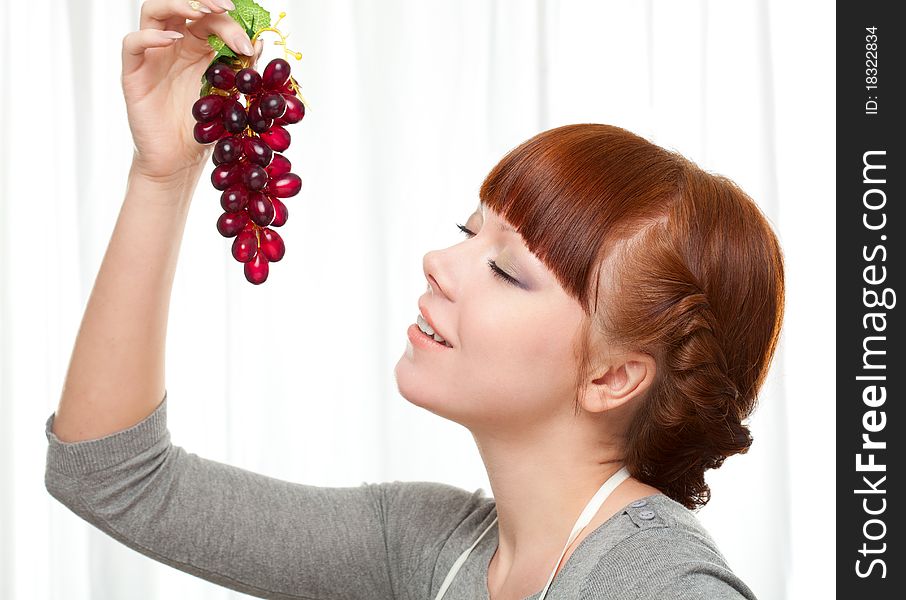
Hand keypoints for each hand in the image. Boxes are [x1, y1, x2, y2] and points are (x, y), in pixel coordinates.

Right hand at [122, 0, 264, 183]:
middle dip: (205, 3)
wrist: (180, 162)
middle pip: (182, 7)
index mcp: (198, 49)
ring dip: (178, 4)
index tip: (248, 43)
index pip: (210, 19)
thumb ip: (241, 72)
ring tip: (200, 12)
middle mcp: (173, 46)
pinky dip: (149, 36)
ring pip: (154, 12)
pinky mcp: (133, 73)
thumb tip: (260, 44)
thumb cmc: (203, 131)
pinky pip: (132, 44)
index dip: (229, 23)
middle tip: (226, 8)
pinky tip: (172, 40)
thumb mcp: (230, 99)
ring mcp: (152, 57)